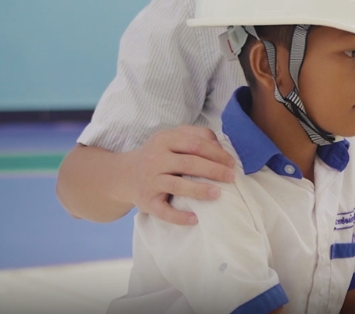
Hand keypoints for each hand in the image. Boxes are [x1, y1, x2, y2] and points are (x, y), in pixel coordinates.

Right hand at [117, 125, 234, 224]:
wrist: (123, 175)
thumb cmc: (158, 155)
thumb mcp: (173, 138)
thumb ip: (197, 136)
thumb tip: (220, 148)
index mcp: (164, 140)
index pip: (194, 144)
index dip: (216, 153)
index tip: (231, 162)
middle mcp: (155, 159)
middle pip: (188, 163)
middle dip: (213, 170)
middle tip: (231, 177)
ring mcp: (150, 181)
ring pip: (177, 186)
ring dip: (199, 190)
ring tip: (217, 194)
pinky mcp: (146, 201)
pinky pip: (163, 211)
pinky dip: (179, 216)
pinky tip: (194, 218)